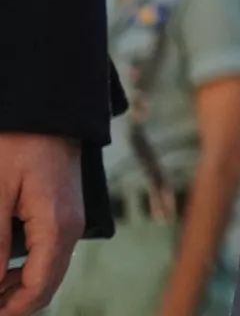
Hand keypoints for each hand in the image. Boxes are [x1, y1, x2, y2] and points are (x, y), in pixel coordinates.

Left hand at [0, 135, 80, 315]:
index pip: (38, 288)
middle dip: (12, 303)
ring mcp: (70, 220)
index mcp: (58, 227)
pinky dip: (25, 270)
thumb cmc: (18, 142)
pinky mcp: (64, 212)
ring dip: (16, 288)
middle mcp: (71, 228)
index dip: (9, 310)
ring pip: (47, 272)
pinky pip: (48, 253)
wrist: (50, 106)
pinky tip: (2, 269)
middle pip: (46, 285)